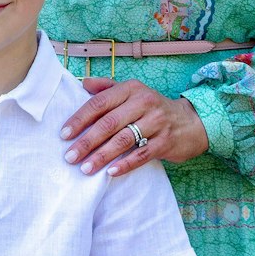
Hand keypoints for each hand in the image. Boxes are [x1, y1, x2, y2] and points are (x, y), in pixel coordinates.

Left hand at [61, 78, 208, 176]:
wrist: (191, 122)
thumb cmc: (152, 108)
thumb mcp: (132, 92)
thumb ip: (107, 88)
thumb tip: (82, 83)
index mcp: (131, 89)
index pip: (99, 103)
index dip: (80, 119)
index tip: (64, 134)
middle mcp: (144, 102)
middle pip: (109, 123)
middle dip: (87, 141)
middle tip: (70, 156)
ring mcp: (156, 122)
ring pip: (123, 140)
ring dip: (101, 156)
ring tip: (85, 168)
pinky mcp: (166, 142)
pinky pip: (141, 155)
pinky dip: (125, 164)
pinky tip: (110, 172)